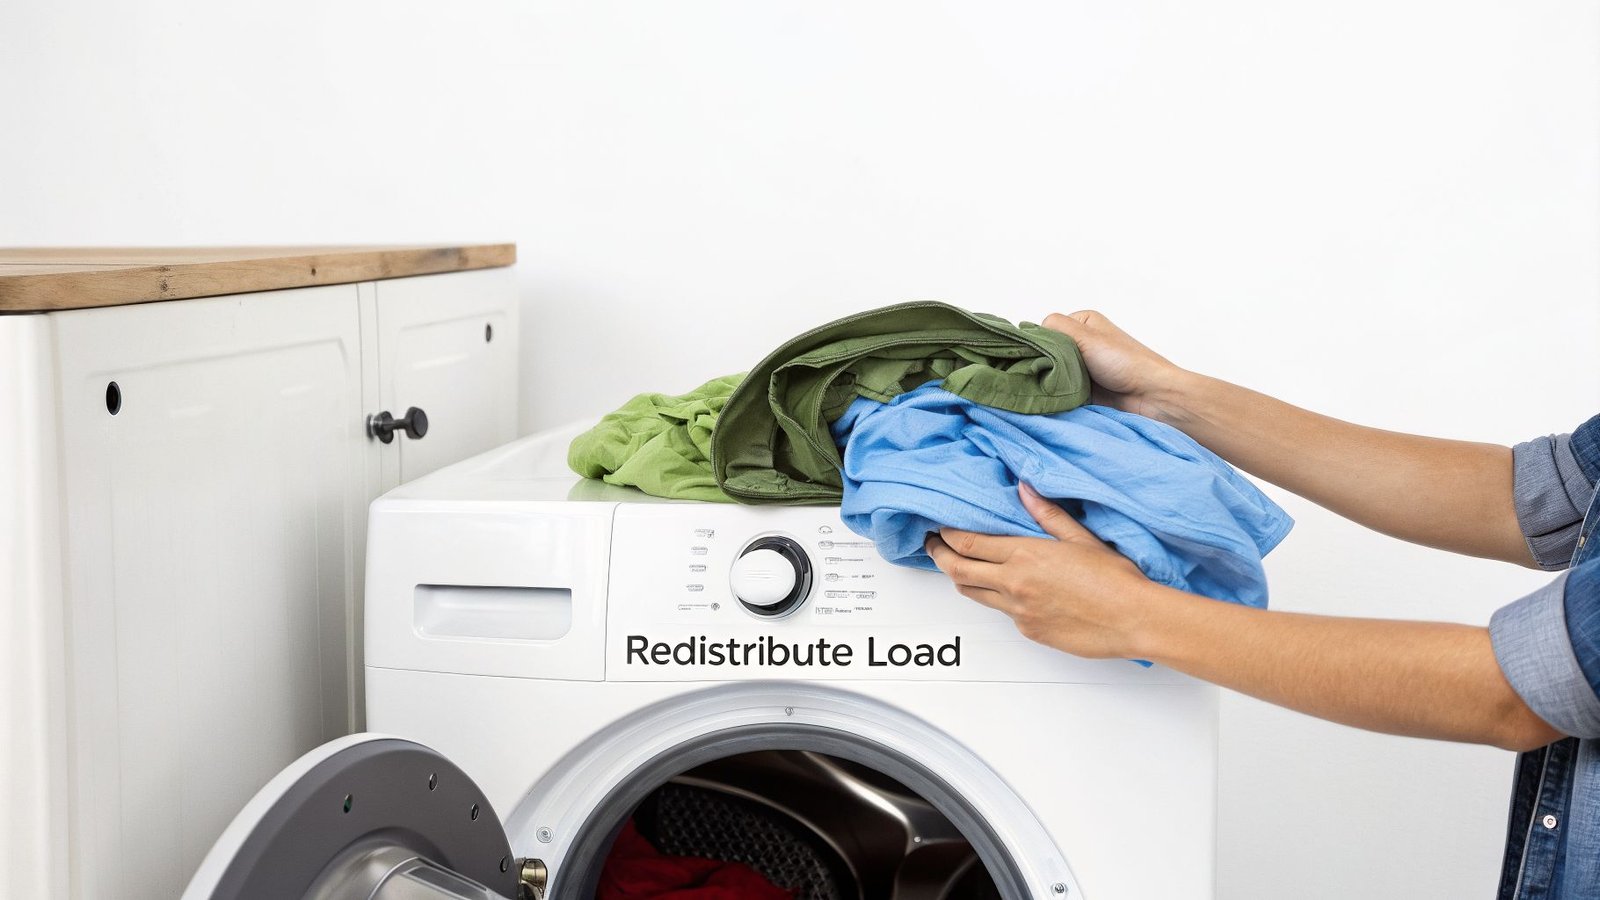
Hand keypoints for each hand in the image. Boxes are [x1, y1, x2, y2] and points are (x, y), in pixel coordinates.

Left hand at [923, 482, 1166, 658]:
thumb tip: (1024, 489)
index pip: (968, 543)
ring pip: (974, 594)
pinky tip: (1007, 590)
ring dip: (962, 579)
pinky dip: (996, 599)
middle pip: (958, 570)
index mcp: (1024, 555)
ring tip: (960, 567)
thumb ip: (1047, 514)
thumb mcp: (1081, 537)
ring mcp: (1019, 611)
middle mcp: (1014, 584)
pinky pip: (1001, 613)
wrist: (1133, 619)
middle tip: (932, 546)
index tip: (940, 527)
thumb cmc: (1114, 579)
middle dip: (939, 556)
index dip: (947, 535)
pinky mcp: (1029, 631)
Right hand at [1042, 310, 1188, 420]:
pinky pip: (1059, 391)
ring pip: (1050, 373)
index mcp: (1082, 323)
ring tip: (1052, 389)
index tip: (1039, 356)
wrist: (1151, 397)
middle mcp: (1081, 343)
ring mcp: (1081, 368)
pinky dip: (1056, 396)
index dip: (1038, 343)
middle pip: (1046, 353)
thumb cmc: (1126, 363)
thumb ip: (1055, 328)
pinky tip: (1053, 400)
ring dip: (1050, 382)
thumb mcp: (1087, 336)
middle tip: (1046, 375)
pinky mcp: (1082, 391)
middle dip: (1043, 364)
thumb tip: (1027, 332)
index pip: (1045, 330)